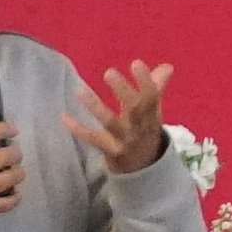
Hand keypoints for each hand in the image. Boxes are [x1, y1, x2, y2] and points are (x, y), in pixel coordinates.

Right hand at [0, 123, 24, 231]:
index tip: (12, 131)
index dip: (4, 129)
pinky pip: (7, 202)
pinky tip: (13, 195)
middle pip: (7, 155)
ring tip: (15, 174)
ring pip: (12, 177)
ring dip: (18, 174)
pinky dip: (14, 198)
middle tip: (14, 156)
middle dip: (15, 154)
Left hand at [70, 59, 173, 177]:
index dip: (145, 81)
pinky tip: (63, 116)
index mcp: (151, 114)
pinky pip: (93, 139)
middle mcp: (139, 127)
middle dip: (123, 91)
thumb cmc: (145, 130)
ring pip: (110, 123)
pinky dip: (78, 129)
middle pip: (134, 109)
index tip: (135, 63)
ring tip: (79, 91)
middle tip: (108, 73)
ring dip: (95, 107)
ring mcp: (124, 140)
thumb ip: (156, 87)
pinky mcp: (110, 151)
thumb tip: (167, 66)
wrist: (144, 168)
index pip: (151, 96)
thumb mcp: (153, 111)